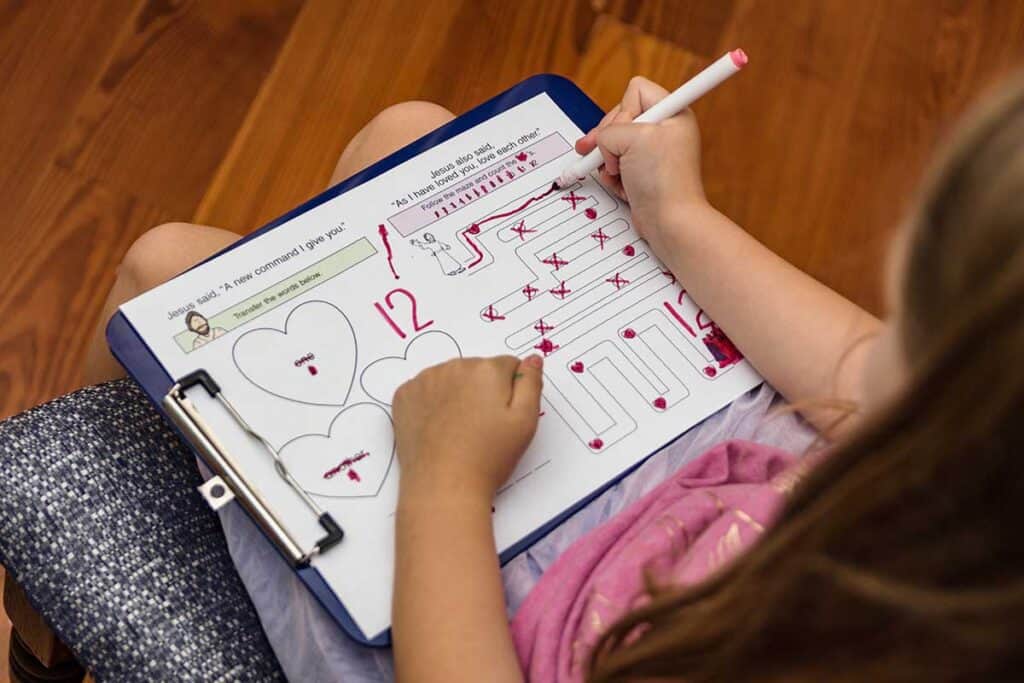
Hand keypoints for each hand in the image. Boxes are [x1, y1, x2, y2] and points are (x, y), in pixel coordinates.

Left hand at [392, 355, 543, 504]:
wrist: (443, 487)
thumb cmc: (487, 458)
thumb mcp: (525, 422)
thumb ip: (531, 383)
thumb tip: (532, 359)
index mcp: (487, 370)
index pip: (508, 366)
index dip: (510, 392)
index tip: (503, 417)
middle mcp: (454, 366)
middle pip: (477, 370)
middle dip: (483, 391)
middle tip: (482, 427)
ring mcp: (425, 380)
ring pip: (450, 378)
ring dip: (457, 394)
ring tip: (459, 430)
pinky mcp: (404, 395)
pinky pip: (425, 390)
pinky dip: (431, 403)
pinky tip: (438, 428)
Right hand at [576, 76, 706, 257]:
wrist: (669, 220)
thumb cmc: (663, 179)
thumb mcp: (634, 138)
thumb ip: (610, 129)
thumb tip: (600, 142)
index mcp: (672, 112)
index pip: (635, 90)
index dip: (622, 110)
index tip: (626, 132)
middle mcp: (664, 129)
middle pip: (619, 117)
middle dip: (608, 139)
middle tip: (606, 155)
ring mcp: (652, 152)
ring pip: (613, 142)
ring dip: (607, 160)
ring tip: (615, 173)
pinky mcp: (642, 172)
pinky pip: (615, 164)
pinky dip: (612, 175)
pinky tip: (621, 185)